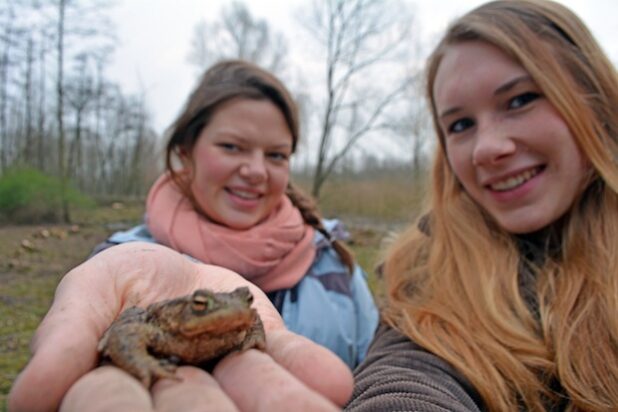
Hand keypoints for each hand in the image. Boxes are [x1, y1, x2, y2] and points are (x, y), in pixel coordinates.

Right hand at [8, 242, 352, 410]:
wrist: (172, 264)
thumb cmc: (122, 285)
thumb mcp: (89, 294)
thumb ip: (66, 336)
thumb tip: (30, 397)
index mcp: (133, 391)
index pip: (125, 407)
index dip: (130, 406)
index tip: (155, 397)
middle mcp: (186, 396)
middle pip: (200, 408)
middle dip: (213, 410)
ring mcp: (232, 376)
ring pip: (253, 396)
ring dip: (280, 403)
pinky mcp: (267, 349)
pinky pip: (288, 362)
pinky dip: (309, 373)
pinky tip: (334, 384)